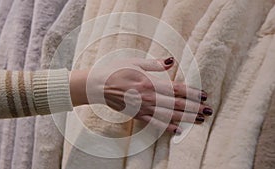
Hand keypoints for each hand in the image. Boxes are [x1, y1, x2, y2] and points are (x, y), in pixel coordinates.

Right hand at [69, 57, 212, 133]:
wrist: (98, 86)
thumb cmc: (115, 71)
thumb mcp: (135, 62)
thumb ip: (155, 64)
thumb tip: (171, 61)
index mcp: (149, 83)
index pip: (176, 89)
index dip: (191, 93)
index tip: (204, 95)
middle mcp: (149, 97)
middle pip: (176, 104)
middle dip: (194, 107)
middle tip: (208, 111)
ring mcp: (143, 108)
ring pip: (169, 115)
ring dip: (186, 118)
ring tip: (199, 120)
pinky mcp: (137, 116)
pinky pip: (155, 123)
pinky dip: (168, 127)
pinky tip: (178, 130)